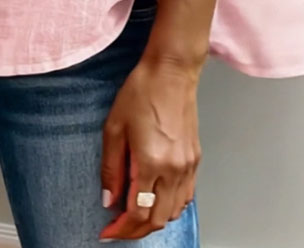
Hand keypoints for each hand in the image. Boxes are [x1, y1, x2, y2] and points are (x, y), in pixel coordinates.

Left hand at [98, 55, 200, 240]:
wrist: (170, 72)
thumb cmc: (141, 92)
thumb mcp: (114, 128)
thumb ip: (111, 168)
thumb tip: (109, 200)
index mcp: (151, 163)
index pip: (137, 212)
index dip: (120, 228)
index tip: (106, 231)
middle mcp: (174, 170)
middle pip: (157, 219)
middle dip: (135, 231)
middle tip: (118, 228)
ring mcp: (188, 166)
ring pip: (174, 212)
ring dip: (153, 220)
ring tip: (134, 215)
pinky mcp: (196, 159)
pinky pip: (186, 196)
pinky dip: (170, 206)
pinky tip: (155, 199)